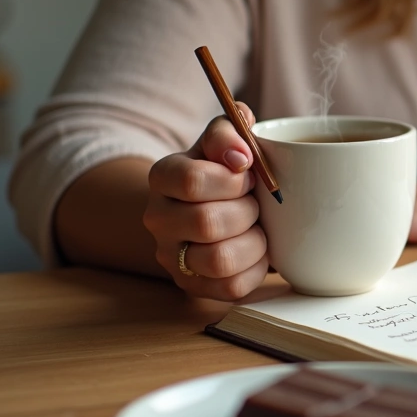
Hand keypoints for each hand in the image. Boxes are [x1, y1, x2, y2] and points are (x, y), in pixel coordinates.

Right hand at [143, 102, 268, 299]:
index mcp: (163, 176)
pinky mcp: (193, 286)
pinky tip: (257, 252)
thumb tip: (240, 153)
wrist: (214, 205)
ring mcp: (171, 256)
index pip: (191, 180)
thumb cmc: (226, 170)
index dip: (233, 179)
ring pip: (219, 260)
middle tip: (256, 204)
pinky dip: (256, 270)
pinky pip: (231, 286)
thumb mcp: (226, 140)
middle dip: (247, 211)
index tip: (249, 173)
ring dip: (254, 243)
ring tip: (258, 229)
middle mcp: (158, 218)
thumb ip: (231, 129)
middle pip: (207, 222)